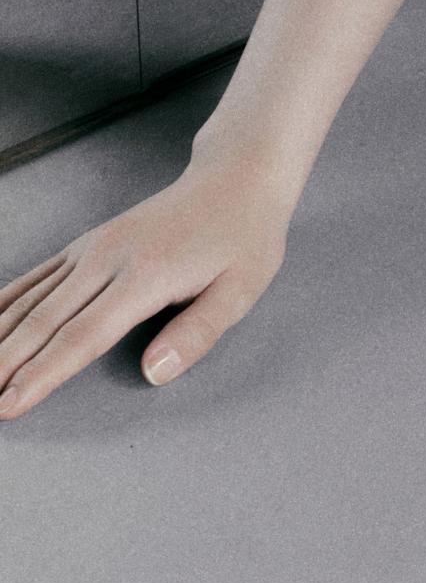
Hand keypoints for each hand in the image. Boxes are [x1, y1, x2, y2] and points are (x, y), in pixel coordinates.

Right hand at [0, 148, 295, 418]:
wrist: (237, 177)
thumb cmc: (244, 236)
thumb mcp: (241, 289)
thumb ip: (197, 333)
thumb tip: (154, 372)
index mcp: (145, 276)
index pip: (83, 336)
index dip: (42, 375)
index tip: (9, 405)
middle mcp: (107, 259)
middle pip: (44, 321)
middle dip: (4, 365)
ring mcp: (92, 249)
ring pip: (31, 300)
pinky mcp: (87, 244)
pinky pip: (36, 277)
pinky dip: (5, 303)